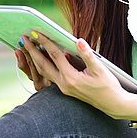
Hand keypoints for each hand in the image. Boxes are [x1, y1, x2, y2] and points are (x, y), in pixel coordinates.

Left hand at [18, 33, 136, 119]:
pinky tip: (41, 59)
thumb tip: (78, 41)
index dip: (45, 42)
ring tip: (27, 48)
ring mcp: (64, 88)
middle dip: (32, 51)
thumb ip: (88, 55)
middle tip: (24, 39)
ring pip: (44, 72)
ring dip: (34, 59)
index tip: (37, 32)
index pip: (55, 56)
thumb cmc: (108, 87)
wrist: (112, 104)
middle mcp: (64, 84)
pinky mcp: (66, 89)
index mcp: (71, 78)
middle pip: (43, 65)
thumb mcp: (100, 69)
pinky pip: (50, 76)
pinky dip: (42, 66)